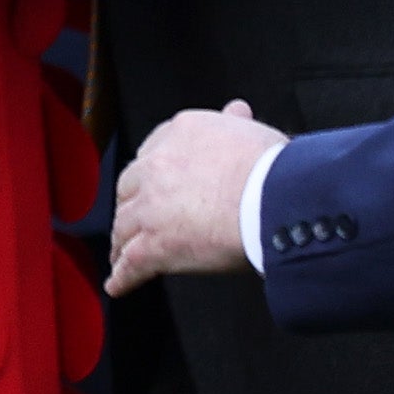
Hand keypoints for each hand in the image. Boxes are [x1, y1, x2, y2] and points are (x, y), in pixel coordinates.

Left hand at [106, 100, 287, 292]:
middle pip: (130, 188)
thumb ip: (235, 122)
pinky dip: (123, 276)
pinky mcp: (156, 245)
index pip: (153, 152)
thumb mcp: (253, 133)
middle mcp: (156, 168)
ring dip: (122, 240)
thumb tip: (235, 110)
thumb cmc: (274, 168)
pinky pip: (132, 263)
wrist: (275, 198)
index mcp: (179, 135)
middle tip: (134, 218)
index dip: (151, 172)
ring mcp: (150, 208)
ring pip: (125, 225)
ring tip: (121, 251)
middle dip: (131, 204)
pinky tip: (118, 284)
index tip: (151, 184)